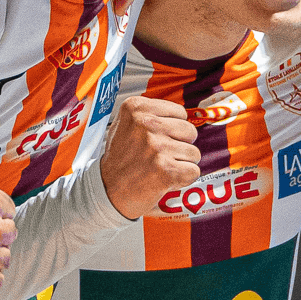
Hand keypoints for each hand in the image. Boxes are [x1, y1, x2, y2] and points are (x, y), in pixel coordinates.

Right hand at [98, 95, 200, 218]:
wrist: (106, 191)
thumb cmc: (118, 159)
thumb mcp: (124, 124)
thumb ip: (149, 114)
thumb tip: (181, 114)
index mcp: (135, 108)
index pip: (180, 112)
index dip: (173, 129)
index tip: (158, 139)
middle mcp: (146, 124)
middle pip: (190, 130)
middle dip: (181, 145)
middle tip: (161, 155)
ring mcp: (156, 147)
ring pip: (194, 152)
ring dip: (181, 163)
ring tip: (161, 167)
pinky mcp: (166, 170)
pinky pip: (193, 171)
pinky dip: (184, 179)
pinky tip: (166, 179)